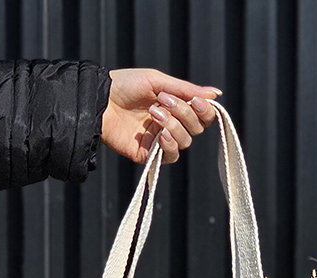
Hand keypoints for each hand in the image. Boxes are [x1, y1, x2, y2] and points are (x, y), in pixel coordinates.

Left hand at [102, 68, 219, 164]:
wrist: (100, 100)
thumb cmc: (126, 85)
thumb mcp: (158, 81)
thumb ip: (187, 90)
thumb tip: (217, 94)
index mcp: (176, 106)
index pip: (202, 115)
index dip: (205, 110)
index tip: (197, 101)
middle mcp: (171, 124)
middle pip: (196, 128)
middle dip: (184, 113)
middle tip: (164, 100)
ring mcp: (160, 140)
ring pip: (185, 141)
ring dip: (173, 125)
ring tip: (153, 113)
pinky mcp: (149, 154)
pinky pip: (171, 156)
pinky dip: (170, 145)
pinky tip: (160, 134)